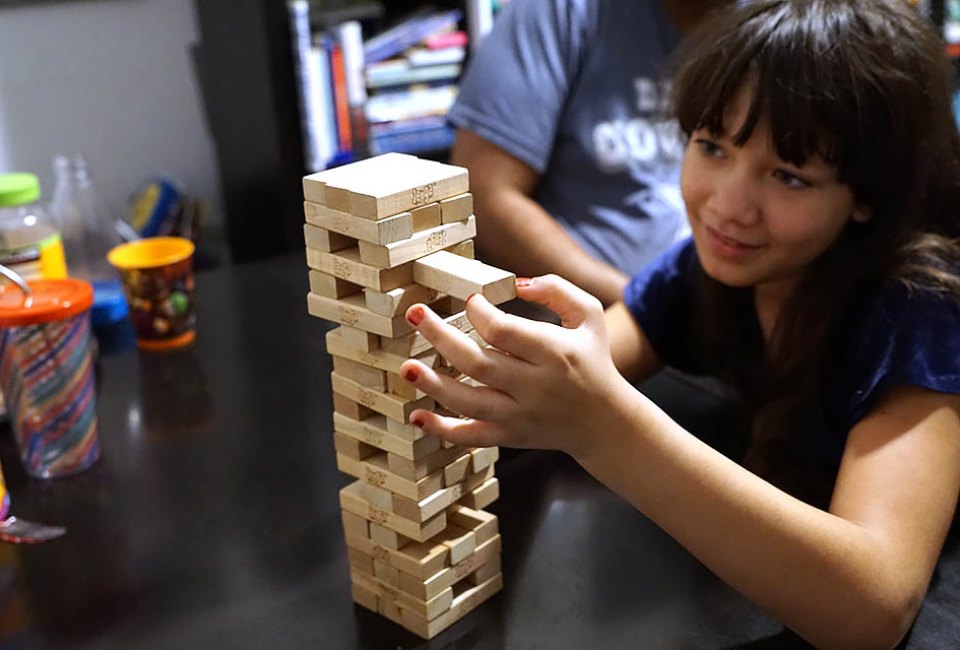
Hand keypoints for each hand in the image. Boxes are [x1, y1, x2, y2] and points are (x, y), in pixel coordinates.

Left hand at [398, 275, 632, 456]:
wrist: (604, 422)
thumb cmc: (592, 361)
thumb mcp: (590, 318)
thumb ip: (558, 290)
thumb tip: (517, 281)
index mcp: (554, 353)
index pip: (505, 332)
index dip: (479, 313)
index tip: (469, 300)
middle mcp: (535, 387)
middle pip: (478, 362)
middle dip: (441, 337)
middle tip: (415, 315)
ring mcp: (520, 415)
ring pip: (468, 401)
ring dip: (433, 384)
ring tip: (407, 367)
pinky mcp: (509, 436)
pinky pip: (471, 436)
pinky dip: (442, 429)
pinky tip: (416, 416)